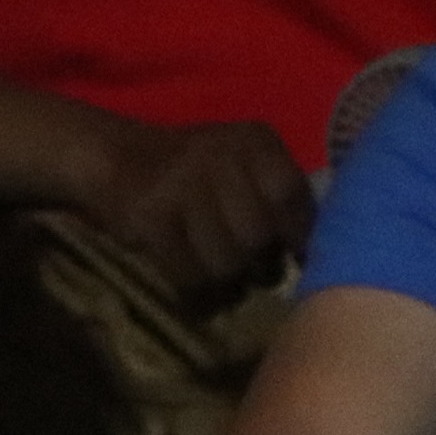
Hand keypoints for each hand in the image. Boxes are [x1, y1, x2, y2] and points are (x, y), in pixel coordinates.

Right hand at [83, 118, 314, 303]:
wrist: (120, 160)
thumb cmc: (200, 176)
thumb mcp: (247, 168)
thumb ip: (282, 200)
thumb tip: (315, 255)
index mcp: (253, 141)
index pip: (290, 194)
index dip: (299, 234)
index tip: (296, 255)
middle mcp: (220, 155)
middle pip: (258, 237)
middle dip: (260, 263)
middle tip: (253, 267)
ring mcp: (181, 186)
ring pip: (227, 263)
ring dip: (228, 282)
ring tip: (225, 277)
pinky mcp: (151, 219)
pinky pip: (190, 276)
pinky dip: (198, 294)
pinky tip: (199, 291)